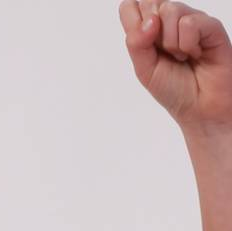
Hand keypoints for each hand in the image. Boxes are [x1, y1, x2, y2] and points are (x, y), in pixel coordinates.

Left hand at [118, 1, 231, 131]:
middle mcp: (170, 20)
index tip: (145, 45)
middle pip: (150, 2)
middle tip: (166, 53)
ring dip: (171, 42)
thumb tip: (149, 21)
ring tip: (182, 57)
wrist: (199, 110)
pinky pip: (189, 23)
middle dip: (153, 34)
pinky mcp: (210, 25)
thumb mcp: (144, 69)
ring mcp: (191, 19)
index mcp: (151, 29)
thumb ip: (136, 43)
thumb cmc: (174, 89)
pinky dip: (188, 44)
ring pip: (170, 10)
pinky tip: (195, 54)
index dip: (134, 22)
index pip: (130, 6)